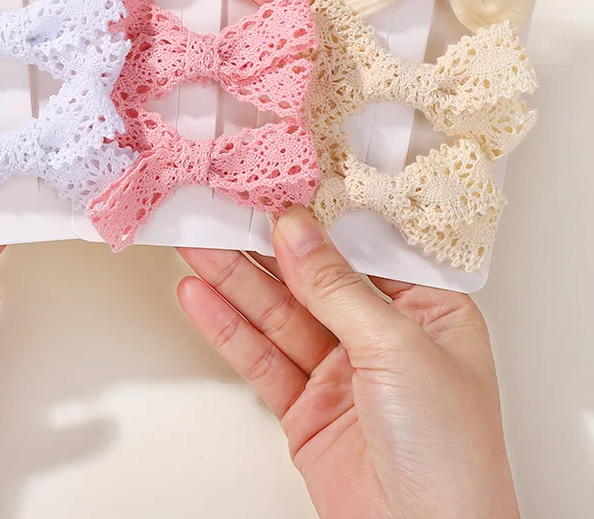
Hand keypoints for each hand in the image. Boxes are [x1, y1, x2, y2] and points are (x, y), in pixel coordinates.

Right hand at [177, 205, 518, 518]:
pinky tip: (201, 298)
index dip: (316, 218)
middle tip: (219, 211)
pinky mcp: (305, 406)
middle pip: (310, 278)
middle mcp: (381, 337)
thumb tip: (298, 231)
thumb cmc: (452, 459)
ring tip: (195, 244)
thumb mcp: (399, 350)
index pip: (361, 249)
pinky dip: (227, 328)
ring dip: (233, 280)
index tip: (274, 188)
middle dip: (261, 246)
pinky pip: (260, 356)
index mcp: (427, 311)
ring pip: (277, 313)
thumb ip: (338, 287)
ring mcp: (340, 372)